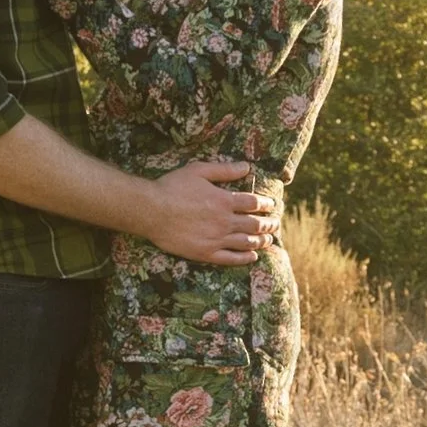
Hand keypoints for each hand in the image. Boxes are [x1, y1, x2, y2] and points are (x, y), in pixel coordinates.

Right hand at [135, 155, 278, 265]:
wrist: (150, 211)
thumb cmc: (172, 187)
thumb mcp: (198, 170)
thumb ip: (224, 170)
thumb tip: (246, 166)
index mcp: (224, 200)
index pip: (254, 203)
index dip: (266, 204)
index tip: (272, 205)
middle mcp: (224, 221)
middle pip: (254, 224)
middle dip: (268, 223)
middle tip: (275, 223)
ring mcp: (216, 239)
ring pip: (246, 242)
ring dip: (261, 241)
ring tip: (269, 240)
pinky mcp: (205, 254)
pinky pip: (230, 259)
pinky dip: (244, 258)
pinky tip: (252, 257)